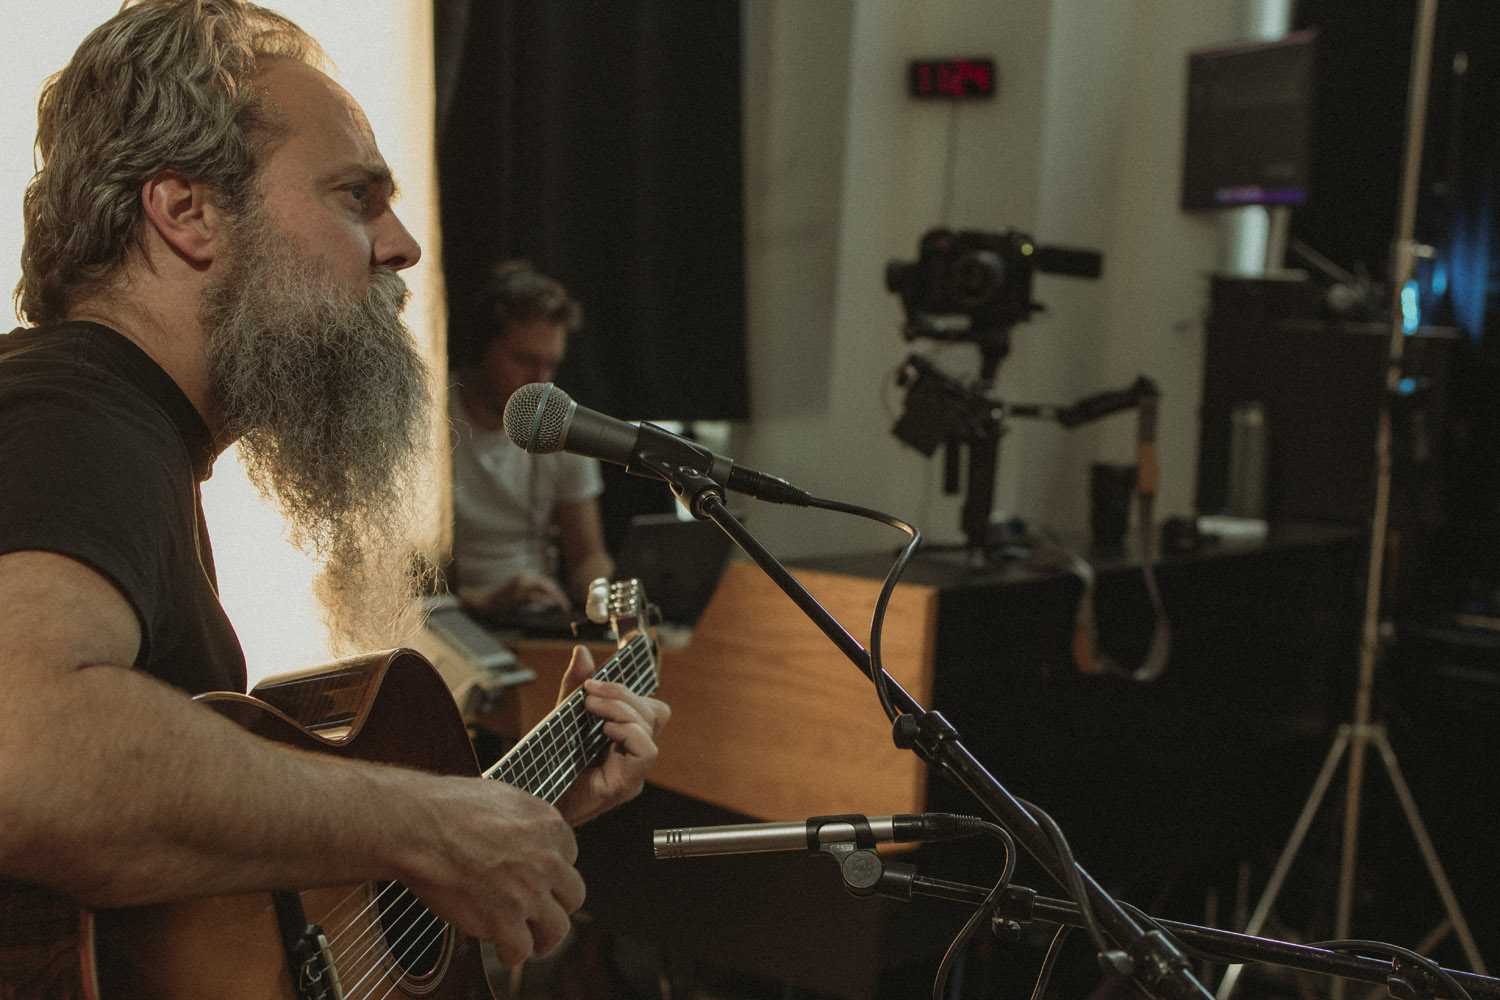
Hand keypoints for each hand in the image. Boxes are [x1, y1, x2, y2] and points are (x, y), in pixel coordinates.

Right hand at [394, 774, 585, 965]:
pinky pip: (520, 949)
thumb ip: (525, 822)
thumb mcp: (504, 798)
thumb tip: (524, 835)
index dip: (551, 870)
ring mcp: (528, 892)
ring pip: (557, 929)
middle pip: (573, 895)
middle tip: (542, 912)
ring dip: (545, 938)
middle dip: (557, 905)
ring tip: (534, 942)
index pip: (570, 857)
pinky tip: (502, 949)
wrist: (419, 825)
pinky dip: (510, 953)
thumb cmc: (448, 807)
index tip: (538, 877)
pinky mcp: (503, 919)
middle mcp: (547, 859)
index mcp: (550, 825)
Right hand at [458, 571, 570, 614]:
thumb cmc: (503, 600)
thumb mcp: (521, 593)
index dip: (558, 592)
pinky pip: (536, 597)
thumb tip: (552, 600)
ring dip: (557, 598)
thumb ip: (534, 593)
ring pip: (546, 589)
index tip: (564, 601)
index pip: (548, 582)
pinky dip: (547, 601)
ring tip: (563, 607)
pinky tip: (553, 606)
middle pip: (550, 584)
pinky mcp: (518, 595)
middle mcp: (526, 577)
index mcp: (527, 576)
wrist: (485, 601)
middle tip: (567, 606)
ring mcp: (522, 585)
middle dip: (560, 595)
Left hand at [552, 645, 670, 826]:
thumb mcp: (559, 718)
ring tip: (591, 707)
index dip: (634, 684)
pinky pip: (646, 751)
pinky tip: (604, 731)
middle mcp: (633, 753)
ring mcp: (633, 770)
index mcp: (622, 737)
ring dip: (622, 708)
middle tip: (591, 691)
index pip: (647, 705)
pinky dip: (628, 732)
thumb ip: (573, 687)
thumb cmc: (547, 767)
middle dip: (624, 693)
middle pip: (654, 711)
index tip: (611, 666)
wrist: (530, 804)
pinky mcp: (626, 785)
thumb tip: (582, 652)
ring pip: (652, 725)